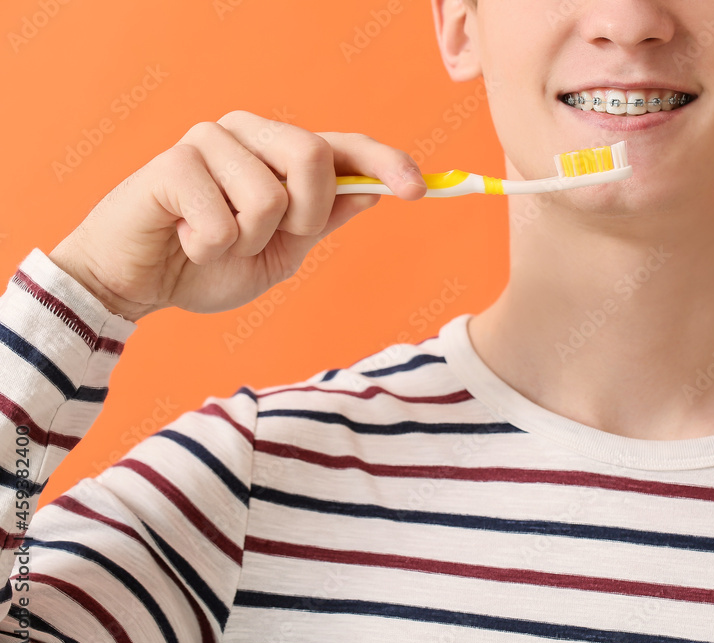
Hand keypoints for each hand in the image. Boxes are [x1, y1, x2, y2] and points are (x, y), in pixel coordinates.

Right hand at [48, 110, 426, 321]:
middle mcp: (248, 132)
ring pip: (270, 196)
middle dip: (305, 215)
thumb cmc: (208, 263)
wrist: (138, 283)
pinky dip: (209, 248)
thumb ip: (323, 220)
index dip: (385, 163)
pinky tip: (185, 240)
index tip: (419, 191)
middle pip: (315, 157)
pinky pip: (223, 219)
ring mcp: (210, 141)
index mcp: (279, 150)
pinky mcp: (173, 162)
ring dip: (248, 240)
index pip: (344, 146)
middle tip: (268, 239)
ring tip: (216, 241)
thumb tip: (374, 194)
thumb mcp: (281, 252)